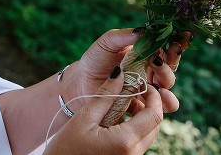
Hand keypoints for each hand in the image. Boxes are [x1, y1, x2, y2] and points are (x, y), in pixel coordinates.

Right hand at [44, 65, 162, 154]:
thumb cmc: (66, 149)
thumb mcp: (84, 118)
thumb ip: (105, 96)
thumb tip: (120, 74)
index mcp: (125, 142)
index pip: (154, 115)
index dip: (153, 96)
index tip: (141, 83)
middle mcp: (133, 154)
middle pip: (154, 125)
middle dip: (147, 105)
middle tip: (130, 89)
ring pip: (146, 134)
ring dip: (139, 116)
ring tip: (118, 102)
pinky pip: (137, 142)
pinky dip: (132, 127)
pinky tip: (113, 119)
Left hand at [65, 28, 186, 113]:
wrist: (80, 82)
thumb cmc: (95, 59)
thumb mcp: (108, 42)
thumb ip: (124, 36)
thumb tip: (143, 31)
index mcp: (146, 56)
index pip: (167, 50)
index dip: (176, 45)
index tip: (180, 38)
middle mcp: (150, 74)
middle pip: (170, 71)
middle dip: (169, 64)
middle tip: (157, 59)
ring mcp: (146, 93)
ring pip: (167, 93)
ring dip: (166, 86)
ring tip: (158, 83)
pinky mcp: (139, 108)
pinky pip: (155, 111)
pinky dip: (159, 106)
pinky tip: (152, 97)